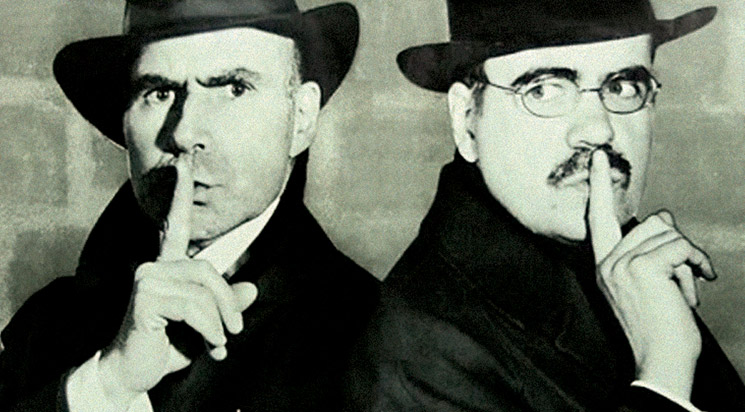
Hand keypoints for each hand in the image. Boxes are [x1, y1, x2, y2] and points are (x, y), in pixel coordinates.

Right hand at [98, 156, 257, 406]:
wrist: (132, 373)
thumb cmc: (166, 346)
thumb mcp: (205, 325)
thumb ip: (225, 305)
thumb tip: (252, 288)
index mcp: (166, 267)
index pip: (175, 225)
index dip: (181, 192)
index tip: (184, 159)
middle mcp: (153, 266)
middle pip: (208, 270)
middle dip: (227, 303)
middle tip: (234, 333)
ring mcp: (146, 278)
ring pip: (204, 290)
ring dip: (220, 322)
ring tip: (220, 346)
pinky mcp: (145, 297)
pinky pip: (195, 306)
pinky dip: (210, 329)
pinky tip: (209, 346)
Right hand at [588, 151, 714, 400]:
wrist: (659, 361)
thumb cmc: (658, 329)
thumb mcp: (641, 288)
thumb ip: (643, 255)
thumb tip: (663, 220)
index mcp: (603, 266)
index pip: (599, 218)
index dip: (599, 186)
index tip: (598, 157)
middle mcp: (607, 261)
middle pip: (653, 223)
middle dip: (677, 246)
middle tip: (685, 279)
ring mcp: (622, 263)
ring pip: (669, 233)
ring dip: (689, 260)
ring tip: (685, 290)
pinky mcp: (643, 266)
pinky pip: (682, 247)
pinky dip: (698, 264)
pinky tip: (697, 287)